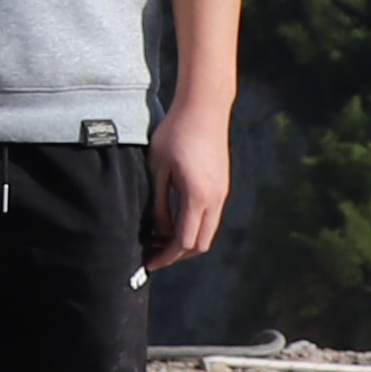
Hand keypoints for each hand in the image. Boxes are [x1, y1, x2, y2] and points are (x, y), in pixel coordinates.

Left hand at [147, 87, 232, 269]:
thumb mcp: (158, 169)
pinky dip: (194, 226)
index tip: (148, 262)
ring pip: (208, 231)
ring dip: (186, 241)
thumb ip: (159, 204)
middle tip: (152, 254)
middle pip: (200, 244)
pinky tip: (174, 221)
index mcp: (198, 197)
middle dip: (176, 254)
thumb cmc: (175, 134)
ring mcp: (222, 193)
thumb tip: (158, 231)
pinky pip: (210, 217)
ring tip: (159, 239)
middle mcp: (215, 199)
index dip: (166, 257)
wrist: (204, 108)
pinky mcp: (222, 186)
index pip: (184, 242)